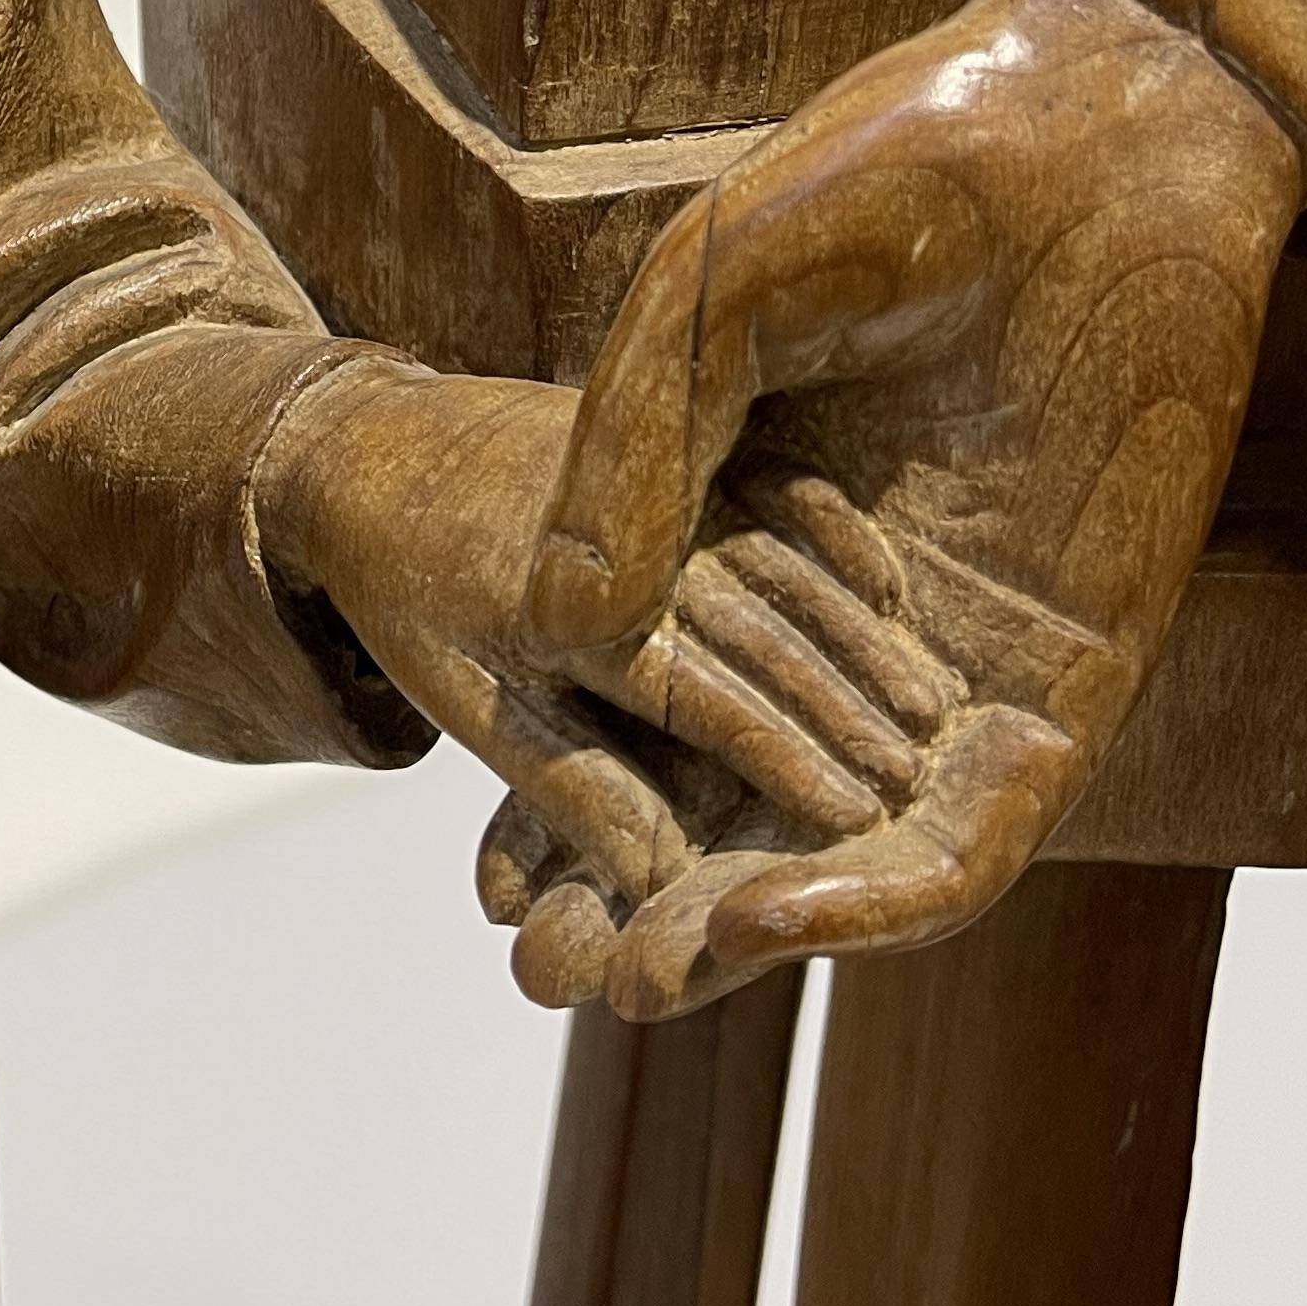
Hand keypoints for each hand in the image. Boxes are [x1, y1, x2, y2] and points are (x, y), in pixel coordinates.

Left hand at [251, 357, 886, 1005]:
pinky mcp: (670, 422)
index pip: (698, 693)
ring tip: (933, 705)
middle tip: (924, 780)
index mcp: (568, 610)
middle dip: (848, 707)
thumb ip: (575, 787)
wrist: (373, 448)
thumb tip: (662, 883)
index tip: (860, 816)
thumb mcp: (478, 705)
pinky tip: (891, 587)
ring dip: (860, 632)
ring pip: (782, 557)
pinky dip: (835, 531)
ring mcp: (653, 469)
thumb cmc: (420, 602)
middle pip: (760, 629)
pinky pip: (774, 478)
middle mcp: (622, 535)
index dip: (785, 756)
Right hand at [511, 0, 1306, 1015]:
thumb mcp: (700, 307)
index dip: (570, 812)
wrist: (1087, 128)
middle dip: (648, 904)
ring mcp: (962, 655)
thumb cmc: (887, 174)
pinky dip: (875, 892)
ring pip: (845, 842)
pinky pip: (973, 834)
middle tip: (550, 974)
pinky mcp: (1064, 681)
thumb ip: (633, 463)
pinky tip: (776, 916)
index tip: (494, 890)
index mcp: (757, 525)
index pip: (651, 709)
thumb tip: (570, 626)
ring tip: (638, 978)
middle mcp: (858, 610)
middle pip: (742, 804)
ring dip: (747, 928)